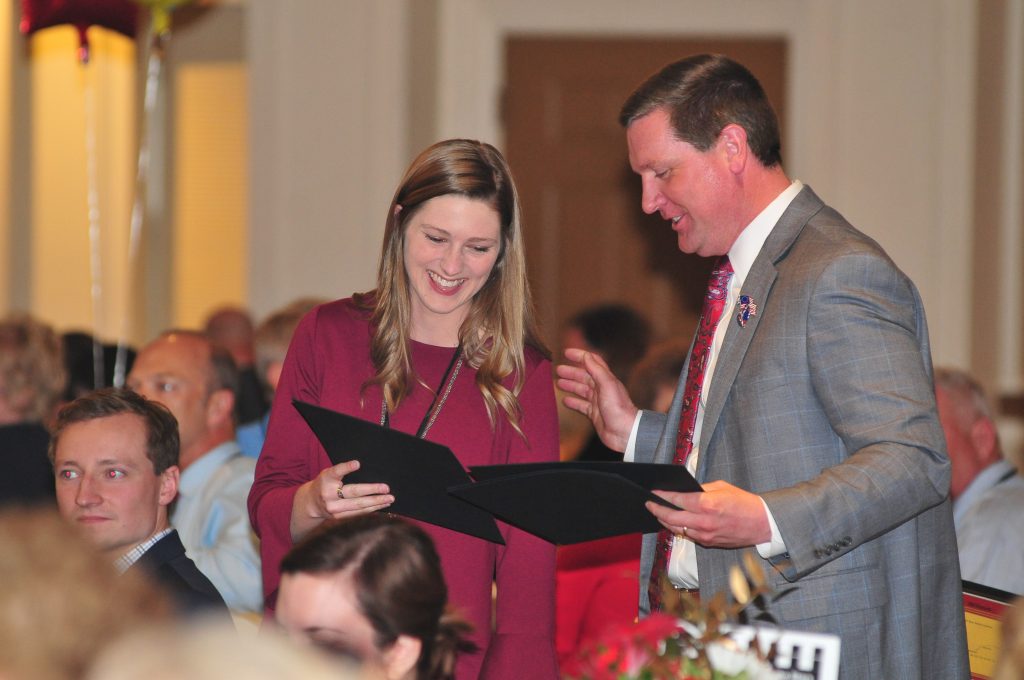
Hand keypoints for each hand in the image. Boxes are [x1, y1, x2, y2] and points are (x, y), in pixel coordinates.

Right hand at [291, 460, 393, 539]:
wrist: (310, 504)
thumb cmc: (325, 484)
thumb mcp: (329, 474)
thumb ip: (342, 471)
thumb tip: (362, 466)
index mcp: (326, 479)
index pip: (337, 471)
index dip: (347, 467)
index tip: (357, 464)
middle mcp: (328, 494)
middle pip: (353, 492)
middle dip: (372, 490)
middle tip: (386, 488)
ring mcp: (333, 508)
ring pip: (358, 505)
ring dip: (376, 502)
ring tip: (389, 499)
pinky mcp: (338, 517)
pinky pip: (358, 513)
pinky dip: (371, 509)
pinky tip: (382, 506)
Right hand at [555, 348, 637, 451]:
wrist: (625, 432)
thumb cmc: (618, 408)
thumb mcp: (607, 384)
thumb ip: (597, 369)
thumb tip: (586, 355)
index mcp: (606, 379)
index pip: (592, 362)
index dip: (580, 356)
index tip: (566, 352)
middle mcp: (601, 388)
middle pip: (584, 376)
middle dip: (571, 372)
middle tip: (558, 369)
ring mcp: (598, 401)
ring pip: (581, 390)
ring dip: (570, 385)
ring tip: (558, 383)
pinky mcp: (594, 414)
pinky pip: (581, 405)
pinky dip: (573, 402)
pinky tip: (565, 400)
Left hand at [645, 480, 771, 547]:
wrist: (762, 524)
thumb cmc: (744, 503)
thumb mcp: (722, 487)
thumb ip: (702, 489)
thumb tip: (685, 490)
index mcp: (707, 504)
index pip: (677, 500)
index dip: (662, 496)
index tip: (653, 492)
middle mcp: (704, 521)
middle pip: (671, 517)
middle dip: (657, 510)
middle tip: (649, 504)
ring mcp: (705, 535)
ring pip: (677, 529)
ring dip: (665, 521)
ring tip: (658, 512)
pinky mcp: (708, 543)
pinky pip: (688, 535)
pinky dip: (678, 528)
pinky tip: (674, 522)